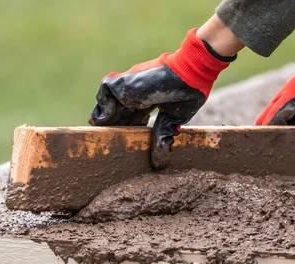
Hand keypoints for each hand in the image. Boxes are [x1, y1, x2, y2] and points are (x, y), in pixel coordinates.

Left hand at [89, 28, 231, 166]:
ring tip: (107, 136)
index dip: (130, 127)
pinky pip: (103, 95)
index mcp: (149, 97)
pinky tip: (111, 121)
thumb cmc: (188, 93)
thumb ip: (163, 134)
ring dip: (107, 121)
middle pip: (119, 112)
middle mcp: (136, 91)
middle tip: (113, 143)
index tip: (129, 140)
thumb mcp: (173, 118)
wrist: (190, 74)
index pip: (134, 113)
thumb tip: (161, 158)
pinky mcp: (122, 83)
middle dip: (116, 127)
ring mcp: (128, 86)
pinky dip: (104, 110)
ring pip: (108, 105)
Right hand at [256, 51, 294, 152]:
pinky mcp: (293, 104)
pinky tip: (294, 144)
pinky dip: (286, 131)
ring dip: (278, 134)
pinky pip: (283, 120)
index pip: (273, 115)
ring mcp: (288, 97)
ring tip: (284, 152)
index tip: (275, 151)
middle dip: (271, 136)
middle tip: (278, 156)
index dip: (272, 133)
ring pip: (271, 120)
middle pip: (266, 118)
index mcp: (294, 90)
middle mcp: (287, 92)